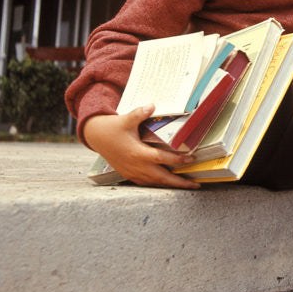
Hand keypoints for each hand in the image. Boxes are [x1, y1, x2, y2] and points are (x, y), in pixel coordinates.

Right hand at [83, 106, 199, 188]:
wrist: (96, 137)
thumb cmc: (113, 128)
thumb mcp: (126, 119)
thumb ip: (139, 113)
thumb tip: (152, 105)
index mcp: (137, 153)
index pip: (161, 158)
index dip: (177, 160)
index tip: (191, 158)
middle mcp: (136, 166)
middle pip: (162, 178)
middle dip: (179, 182)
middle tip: (196, 184)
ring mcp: (132, 172)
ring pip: (155, 183)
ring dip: (171, 185)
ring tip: (187, 185)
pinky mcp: (129, 175)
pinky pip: (146, 183)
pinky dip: (159, 185)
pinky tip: (169, 184)